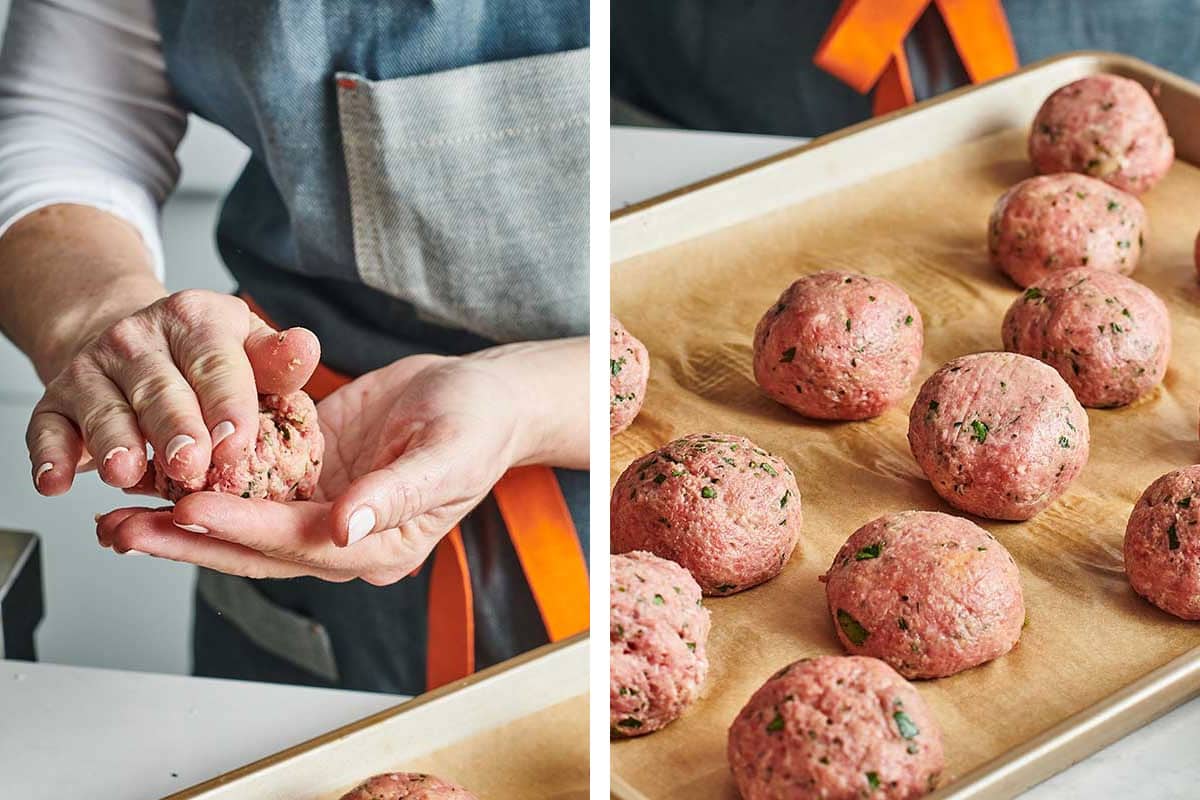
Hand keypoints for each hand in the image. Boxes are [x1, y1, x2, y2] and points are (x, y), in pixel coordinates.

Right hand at [29, 289, 319, 493]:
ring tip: (128, 473)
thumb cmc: (204, 356)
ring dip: (115, 442)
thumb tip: (305, 347)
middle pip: (160, 388)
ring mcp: (93, 370)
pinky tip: (57, 481)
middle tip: (191, 465)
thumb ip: (278, 360)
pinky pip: (48, 429)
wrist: (130, 340)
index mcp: (196, 320)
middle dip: (174, 429)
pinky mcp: (56, 402)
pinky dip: (51, 456)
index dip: (227, 404)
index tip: (237, 443)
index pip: (215, 362)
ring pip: (104, 409)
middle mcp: (138, 339)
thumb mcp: (248, 347)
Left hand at [97, 338, 587, 584]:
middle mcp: (344, 538)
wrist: (483, 395)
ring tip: (116, 514)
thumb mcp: (449, 454)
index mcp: (381, 546)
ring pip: (243, 522)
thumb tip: (344, 528)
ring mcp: (323, 509)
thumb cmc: (478, 423)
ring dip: (181, 520)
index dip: (246, 527)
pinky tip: (158, 473)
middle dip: (188, 539)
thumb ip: (398, 493)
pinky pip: (250, 480)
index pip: (302, 542)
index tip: (192, 509)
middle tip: (123, 529)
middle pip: (256, 547)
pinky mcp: (309, 474)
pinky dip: (205, 479)